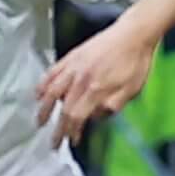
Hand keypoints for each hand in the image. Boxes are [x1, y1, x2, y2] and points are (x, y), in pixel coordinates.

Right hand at [36, 28, 157, 144]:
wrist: (134, 34)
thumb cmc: (136, 61)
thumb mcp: (132, 90)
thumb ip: (113, 107)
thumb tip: (95, 117)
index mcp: (96, 89)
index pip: (77, 116)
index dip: (72, 131)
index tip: (73, 140)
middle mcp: (81, 78)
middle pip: (63, 108)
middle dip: (58, 128)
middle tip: (54, 142)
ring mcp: (74, 66)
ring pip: (52, 91)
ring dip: (44, 109)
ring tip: (40, 121)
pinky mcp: (72, 56)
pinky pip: (51, 72)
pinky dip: (42, 84)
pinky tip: (38, 93)